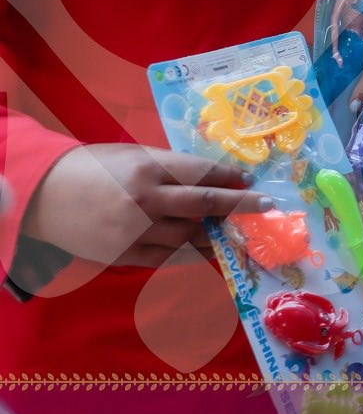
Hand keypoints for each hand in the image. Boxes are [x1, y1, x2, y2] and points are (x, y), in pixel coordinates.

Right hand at [21, 144, 269, 266]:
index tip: (252, 182)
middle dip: (242, 206)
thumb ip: (172, 167)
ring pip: (192, 235)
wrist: (46, 195)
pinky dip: (193, 253)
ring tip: (239, 230)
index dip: (232, 179)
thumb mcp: (135, 155)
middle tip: (266, 206)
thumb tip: (215, 179)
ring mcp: (136, 231)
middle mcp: (147, 200)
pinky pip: (170, 257)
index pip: (204, 174)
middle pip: (207, 205)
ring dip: (218, 233)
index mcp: (150, 168)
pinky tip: (210, 248)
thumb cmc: (96, 168)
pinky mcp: (126, 255)